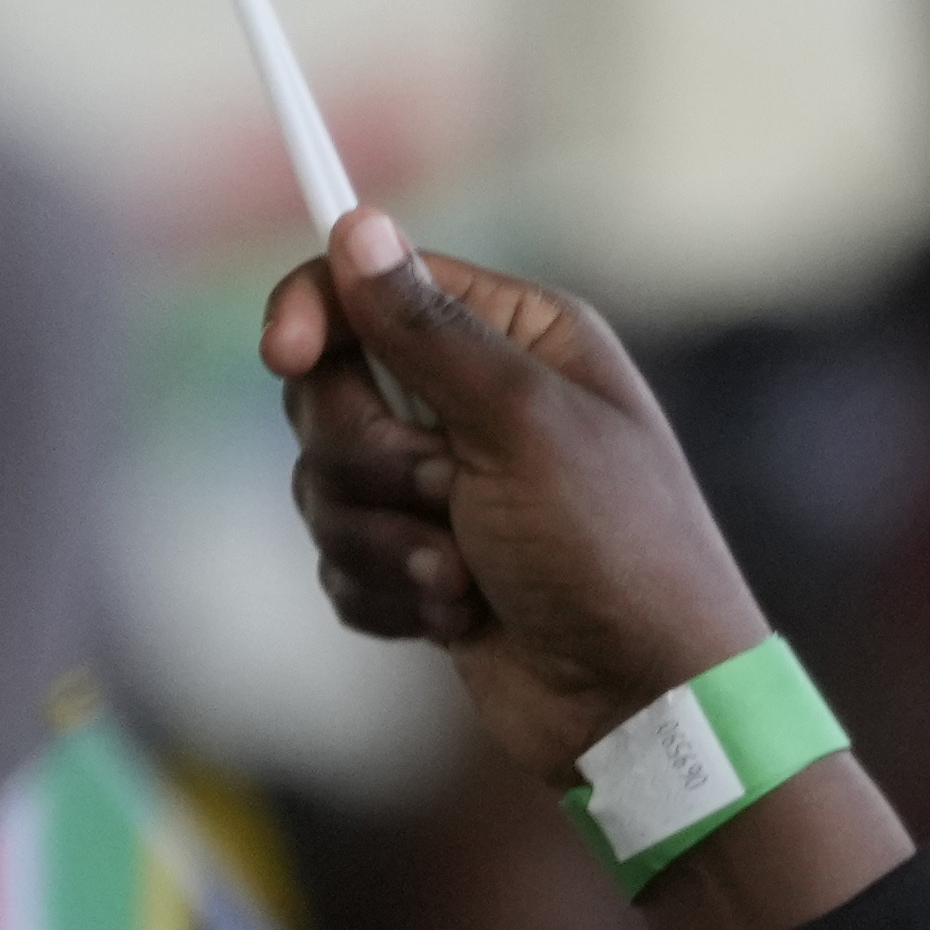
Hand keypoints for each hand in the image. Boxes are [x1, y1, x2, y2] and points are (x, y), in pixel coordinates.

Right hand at [271, 210, 781, 777]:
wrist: (642, 703)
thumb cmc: (612, 552)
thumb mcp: (525, 425)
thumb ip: (431, 330)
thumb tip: (357, 227)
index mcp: (517, 339)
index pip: (373, 287)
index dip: (317, 315)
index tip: (286, 355)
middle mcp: (476, 401)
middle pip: (329, 389)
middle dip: (373, 460)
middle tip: (445, 496)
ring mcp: (445, 488)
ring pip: (324, 482)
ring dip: (386, 542)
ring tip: (466, 578)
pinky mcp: (420, 564)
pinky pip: (340, 560)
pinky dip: (388, 594)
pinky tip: (458, 618)